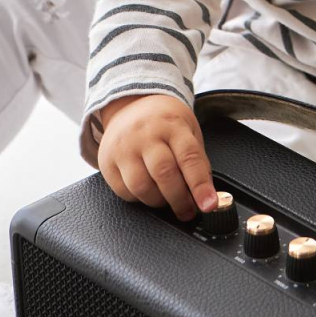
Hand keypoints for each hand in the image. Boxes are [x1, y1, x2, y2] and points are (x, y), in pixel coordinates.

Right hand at [97, 93, 219, 220]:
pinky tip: (148, 192)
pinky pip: (124, 192)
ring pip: (141, 186)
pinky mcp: (107, 162)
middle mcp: (145, 134)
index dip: (200, 185)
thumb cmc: (166, 122)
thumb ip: (198, 162)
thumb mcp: (188, 131)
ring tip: (168, 200)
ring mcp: (123, 147)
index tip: (209, 204)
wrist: (131, 105)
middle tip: (188, 211)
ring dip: (159, 202)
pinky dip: (140, 199)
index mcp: (172, 124)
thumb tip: (208, 197)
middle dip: (180, 199)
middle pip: (164, 173)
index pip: (189, 157)